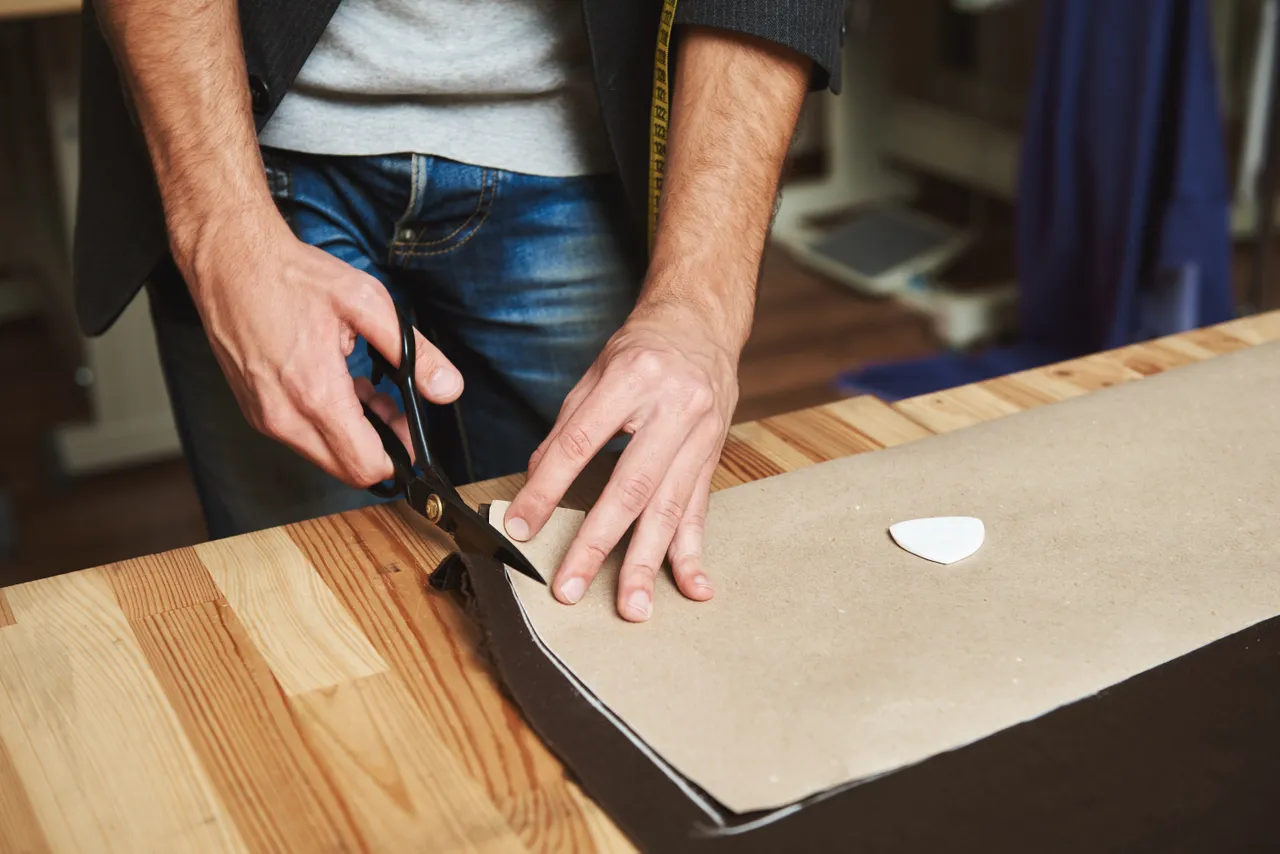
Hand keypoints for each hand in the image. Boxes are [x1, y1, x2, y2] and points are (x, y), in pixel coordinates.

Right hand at [174, 204, 462, 485]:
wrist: (228, 260)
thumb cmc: (291, 275)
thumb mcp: (366, 303)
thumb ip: (412, 353)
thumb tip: (447, 389)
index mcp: (315, 392)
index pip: (366, 465)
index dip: (401, 456)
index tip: (413, 431)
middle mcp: (283, 415)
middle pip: (346, 469)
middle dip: (380, 447)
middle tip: (394, 407)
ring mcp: (263, 416)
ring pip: (323, 456)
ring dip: (353, 435)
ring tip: (367, 389)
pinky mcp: (253, 409)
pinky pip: (300, 437)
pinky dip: (326, 424)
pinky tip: (337, 386)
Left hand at [504, 297, 739, 621]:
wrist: (702, 324)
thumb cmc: (644, 347)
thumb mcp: (597, 371)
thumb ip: (568, 427)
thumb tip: (536, 481)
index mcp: (634, 378)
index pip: (581, 444)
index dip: (548, 490)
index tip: (521, 527)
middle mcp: (673, 409)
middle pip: (630, 487)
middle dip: (598, 544)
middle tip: (570, 587)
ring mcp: (700, 436)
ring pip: (669, 508)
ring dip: (648, 563)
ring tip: (633, 607)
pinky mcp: (713, 457)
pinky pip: (700, 510)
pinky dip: (694, 552)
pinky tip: (694, 587)